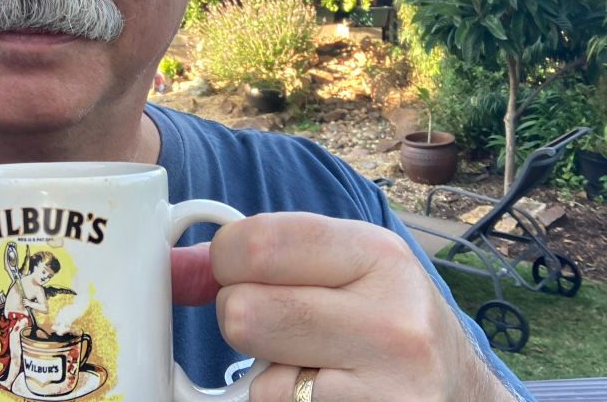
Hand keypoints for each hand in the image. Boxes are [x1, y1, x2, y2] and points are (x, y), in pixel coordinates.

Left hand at [172, 213, 514, 400]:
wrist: (459, 394)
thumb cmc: (383, 322)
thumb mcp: (340, 269)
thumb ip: (259, 256)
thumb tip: (169, 269)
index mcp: (377, 255)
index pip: (256, 242)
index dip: (226, 261)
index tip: (240, 272)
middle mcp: (393, 322)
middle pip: (242, 313)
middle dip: (241, 320)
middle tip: (277, 330)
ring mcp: (390, 393)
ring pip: (256, 384)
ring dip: (266, 380)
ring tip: (311, 370)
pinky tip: (324, 400)